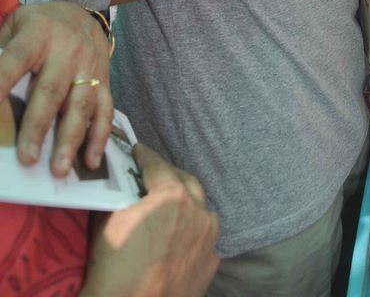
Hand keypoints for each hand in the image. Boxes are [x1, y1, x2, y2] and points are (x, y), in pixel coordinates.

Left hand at [0, 1, 112, 175]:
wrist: (84, 12)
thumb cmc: (40, 26)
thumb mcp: (15, 25)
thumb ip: (1, 50)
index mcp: (38, 34)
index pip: (15, 59)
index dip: (1, 81)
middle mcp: (66, 51)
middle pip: (51, 91)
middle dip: (38, 126)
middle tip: (27, 157)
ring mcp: (88, 68)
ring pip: (81, 105)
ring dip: (70, 139)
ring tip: (59, 169)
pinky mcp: (103, 81)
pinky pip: (105, 110)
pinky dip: (99, 137)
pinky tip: (90, 161)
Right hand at [81, 144, 219, 296]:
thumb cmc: (115, 267)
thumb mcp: (110, 221)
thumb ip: (121, 195)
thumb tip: (120, 183)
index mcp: (172, 196)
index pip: (158, 165)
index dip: (146, 155)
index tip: (138, 151)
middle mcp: (197, 213)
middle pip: (186, 182)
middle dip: (169, 176)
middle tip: (154, 175)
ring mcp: (208, 240)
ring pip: (202, 211)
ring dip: (188, 205)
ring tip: (172, 208)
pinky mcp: (210, 264)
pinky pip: (205, 241)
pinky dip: (193, 235)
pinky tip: (180, 240)